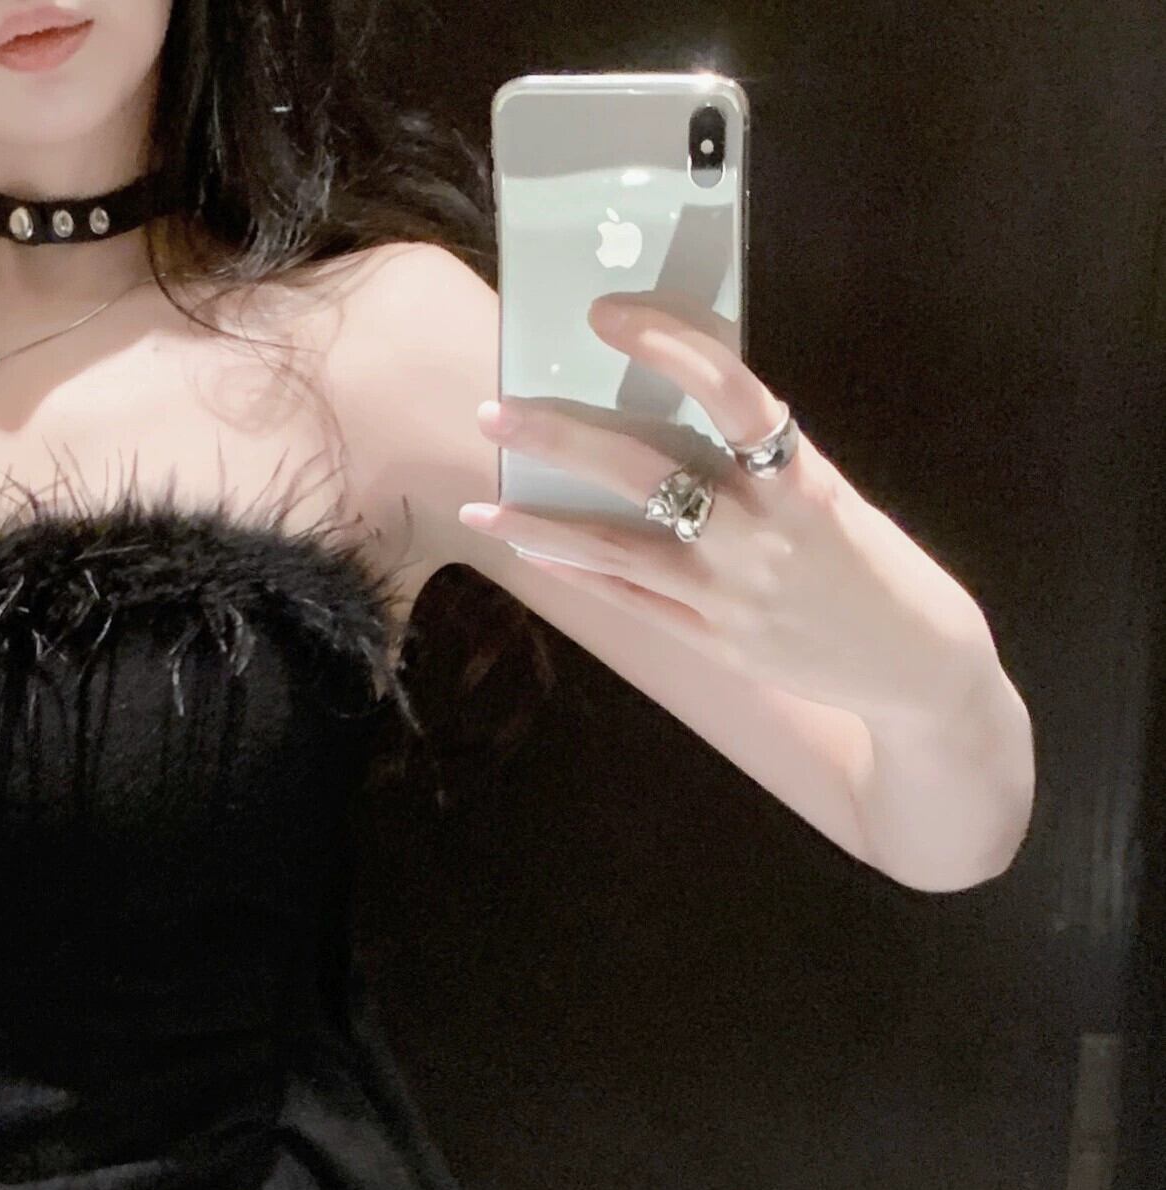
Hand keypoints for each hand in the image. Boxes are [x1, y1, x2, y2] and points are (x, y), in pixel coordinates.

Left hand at [462, 289, 992, 721]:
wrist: (917, 666)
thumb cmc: (873, 565)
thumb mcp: (830, 497)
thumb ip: (760, 464)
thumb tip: (675, 414)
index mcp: (801, 476)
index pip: (730, 390)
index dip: (668, 346)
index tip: (607, 315)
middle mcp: (760, 531)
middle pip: (644, 471)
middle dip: (561, 439)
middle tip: (496, 412)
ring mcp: (730, 592)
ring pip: (617, 548)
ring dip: (541, 522)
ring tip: (481, 503)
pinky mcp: (712, 641)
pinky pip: (630, 599)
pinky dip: (579, 570)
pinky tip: (531, 549)